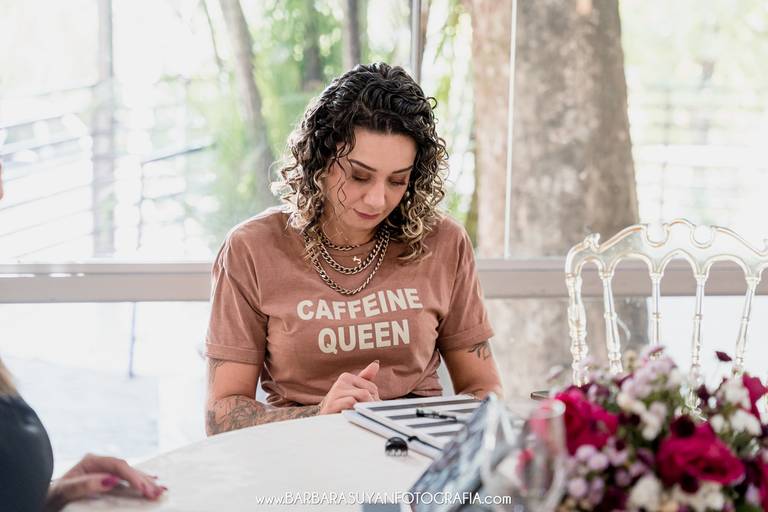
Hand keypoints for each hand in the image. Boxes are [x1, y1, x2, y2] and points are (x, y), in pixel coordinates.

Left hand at [44, 453, 165, 510]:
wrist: (36, 499)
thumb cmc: (46, 496)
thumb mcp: (63, 491)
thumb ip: (85, 484)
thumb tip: (111, 479)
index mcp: (90, 461)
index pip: (119, 466)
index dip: (133, 476)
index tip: (144, 488)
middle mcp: (98, 464)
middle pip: (127, 469)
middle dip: (144, 481)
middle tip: (158, 492)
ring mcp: (101, 472)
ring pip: (129, 474)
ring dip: (145, 482)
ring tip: (160, 489)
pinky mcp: (102, 481)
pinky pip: (125, 480)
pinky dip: (138, 481)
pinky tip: (149, 481)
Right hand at [318, 360, 379, 414]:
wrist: (324, 422)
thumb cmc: (342, 407)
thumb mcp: (355, 392)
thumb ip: (365, 379)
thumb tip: (375, 364)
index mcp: (346, 377)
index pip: (372, 388)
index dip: (373, 401)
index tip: (364, 407)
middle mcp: (340, 383)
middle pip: (367, 392)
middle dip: (369, 406)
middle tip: (362, 413)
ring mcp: (335, 393)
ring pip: (362, 395)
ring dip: (363, 409)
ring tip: (356, 415)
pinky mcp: (331, 405)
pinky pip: (351, 402)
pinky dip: (354, 410)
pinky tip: (350, 416)